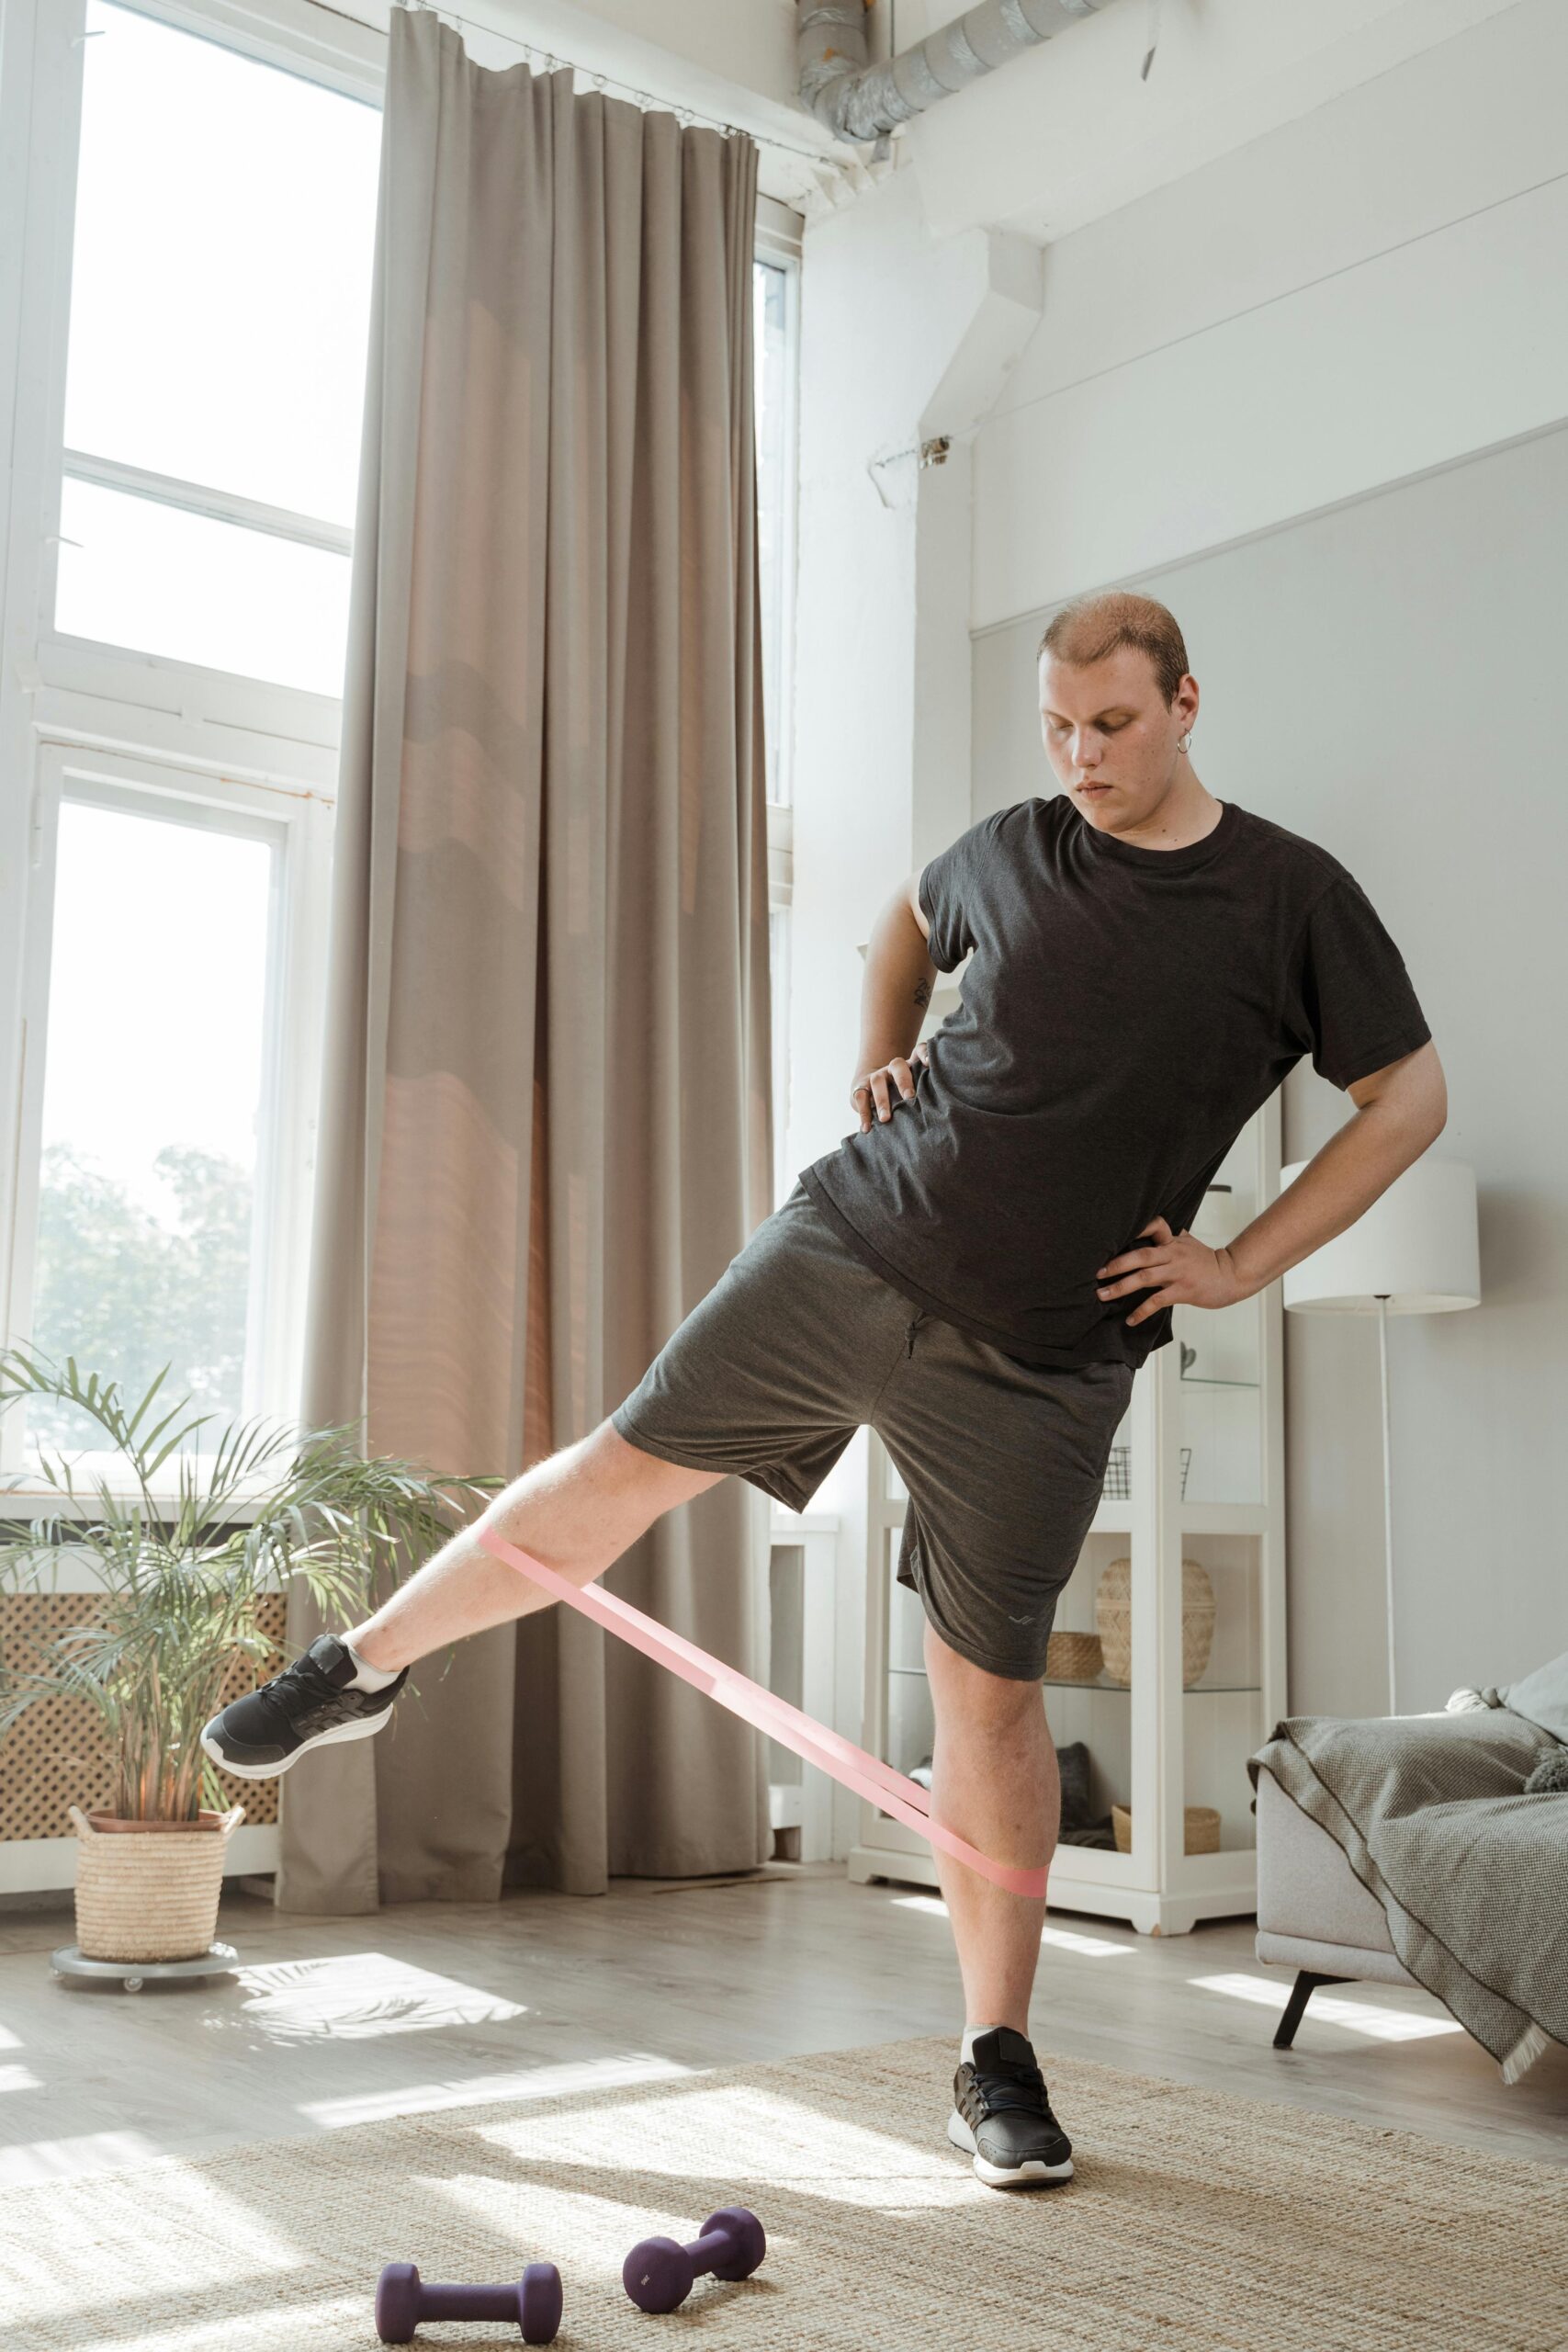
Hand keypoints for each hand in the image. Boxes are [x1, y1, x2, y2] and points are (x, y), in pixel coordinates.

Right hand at [851, 1042, 930, 1132]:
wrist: (873, 1093)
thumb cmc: (903, 1098)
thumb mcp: (917, 1094)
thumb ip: (927, 1096)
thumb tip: (943, 1113)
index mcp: (911, 1066)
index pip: (918, 1051)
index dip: (923, 1054)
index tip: (929, 1063)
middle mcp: (893, 1069)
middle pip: (897, 1065)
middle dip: (903, 1081)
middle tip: (909, 1098)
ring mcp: (876, 1077)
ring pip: (877, 1081)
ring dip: (882, 1100)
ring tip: (885, 1119)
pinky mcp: (861, 1088)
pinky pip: (860, 1097)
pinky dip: (864, 1114)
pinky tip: (867, 1128)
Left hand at [1095, 1214, 1247, 1326]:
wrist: (1232, 1276)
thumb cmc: (1208, 1260)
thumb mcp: (1189, 1243)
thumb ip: (1171, 1237)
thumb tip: (1155, 1228)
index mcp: (1173, 1242)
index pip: (1154, 1226)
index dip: (1136, 1228)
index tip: (1113, 1235)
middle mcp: (1173, 1254)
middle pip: (1141, 1255)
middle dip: (1117, 1264)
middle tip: (1097, 1273)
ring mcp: (1178, 1273)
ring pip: (1144, 1278)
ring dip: (1121, 1287)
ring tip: (1102, 1295)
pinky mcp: (1183, 1291)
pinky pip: (1157, 1301)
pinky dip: (1142, 1311)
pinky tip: (1130, 1320)